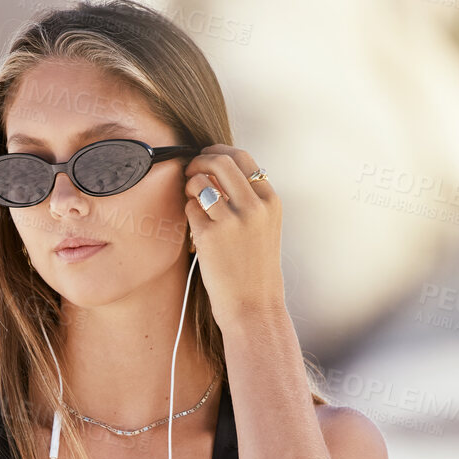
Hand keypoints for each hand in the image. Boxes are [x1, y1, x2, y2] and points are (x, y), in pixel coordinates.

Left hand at [183, 144, 286, 330]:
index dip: (218, 152)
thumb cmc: (253, 268)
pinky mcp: (210, 236)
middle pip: (220, 161)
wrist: (253, 306)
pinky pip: (190, 208)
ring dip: (190, 186)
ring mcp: (233, 220)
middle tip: (189, 171)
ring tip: (192, 201)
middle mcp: (254, 206)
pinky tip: (195, 228)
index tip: (206, 158)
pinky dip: (188, 212)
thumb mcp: (264, 226)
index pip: (243, 157)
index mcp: (270, 200)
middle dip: (199, 160)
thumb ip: (248, 198)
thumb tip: (217, 170)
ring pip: (201, 182)